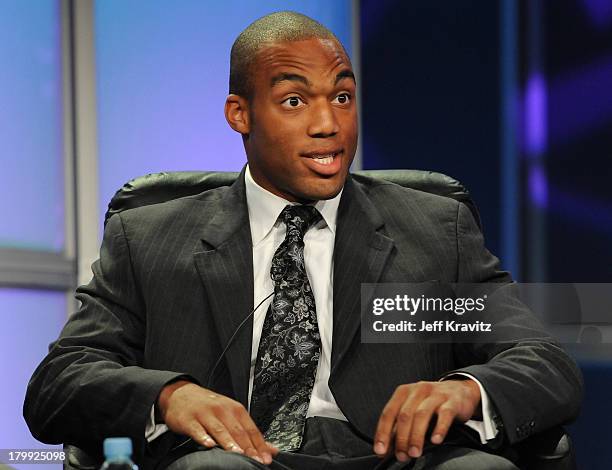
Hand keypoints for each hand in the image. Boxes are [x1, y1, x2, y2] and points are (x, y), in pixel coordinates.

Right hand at [157, 380, 277, 464]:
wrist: (182, 393)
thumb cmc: (209, 407)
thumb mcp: (231, 414)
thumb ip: (249, 432)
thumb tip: (271, 449)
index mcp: (235, 409)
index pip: (251, 429)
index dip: (260, 445)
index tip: (266, 459)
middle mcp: (222, 410)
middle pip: (238, 431)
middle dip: (248, 447)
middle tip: (256, 461)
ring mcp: (205, 414)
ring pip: (220, 430)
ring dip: (229, 442)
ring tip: (238, 454)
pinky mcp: (189, 419)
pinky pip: (197, 429)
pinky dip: (203, 437)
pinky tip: (209, 445)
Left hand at [374, 380, 480, 461]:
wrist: (460, 391)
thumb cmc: (431, 403)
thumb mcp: (412, 410)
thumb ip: (398, 428)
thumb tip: (385, 450)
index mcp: (403, 392)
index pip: (389, 413)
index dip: (383, 432)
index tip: (380, 450)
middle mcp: (417, 391)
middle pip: (405, 415)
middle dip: (401, 438)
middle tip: (401, 456)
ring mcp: (435, 394)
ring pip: (422, 415)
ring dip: (416, 436)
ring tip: (415, 453)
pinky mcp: (452, 401)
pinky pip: (445, 414)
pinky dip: (439, 428)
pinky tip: (436, 440)